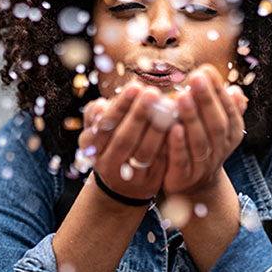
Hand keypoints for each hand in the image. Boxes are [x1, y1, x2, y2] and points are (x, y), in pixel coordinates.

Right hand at [78, 80, 171, 201]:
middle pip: (124, 139)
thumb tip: (100, 105)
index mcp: (93, 148)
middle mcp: (108, 165)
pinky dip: (170, 144)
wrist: (121, 184)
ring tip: (169, 106)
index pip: (105, 125)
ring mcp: (130, 178)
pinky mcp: (150, 183)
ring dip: (157, 128)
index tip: (135, 86)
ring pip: (145, 152)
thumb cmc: (110, 144)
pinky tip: (178, 125)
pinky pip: (162, 162)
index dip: (120, 106)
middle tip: (153, 92)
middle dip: (139, 114)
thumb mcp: (96, 131)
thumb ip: (95, 116)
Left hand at [161, 64, 247, 196]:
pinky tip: (172, 127)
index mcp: (230, 134)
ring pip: (200, 141)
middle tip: (196, 77)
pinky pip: (182, 160)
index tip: (206, 70)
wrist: (192, 186)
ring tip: (182, 96)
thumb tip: (236, 89)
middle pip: (216, 124)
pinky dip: (178, 144)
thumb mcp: (216, 127)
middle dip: (207, 100)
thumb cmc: (201, 145)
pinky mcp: (183, 177)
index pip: (229, 110)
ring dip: (192, 118)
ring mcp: (203, 165)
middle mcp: (220, 150)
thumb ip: (225, 108)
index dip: (218, 91)